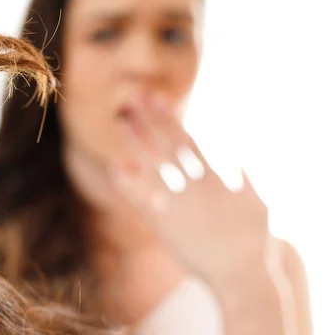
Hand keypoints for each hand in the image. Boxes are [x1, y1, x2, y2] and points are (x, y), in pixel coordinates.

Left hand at [110, 96, 272, 287]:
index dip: (170, 119)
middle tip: (134, 97)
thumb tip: (242, 162)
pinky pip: (140, 200)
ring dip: (134, 142)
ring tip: (120, 120)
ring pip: (150, 166)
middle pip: (166, 146)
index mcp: (214, 180)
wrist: (241, 274)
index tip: (157, 98)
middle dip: (150, 120)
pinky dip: (127, 183)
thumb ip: (246, 183)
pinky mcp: (163, 225)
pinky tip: (114, 167)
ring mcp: (176, 205)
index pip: (187, 141)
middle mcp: (192, 188)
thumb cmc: (253, 242)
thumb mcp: (257, 207)